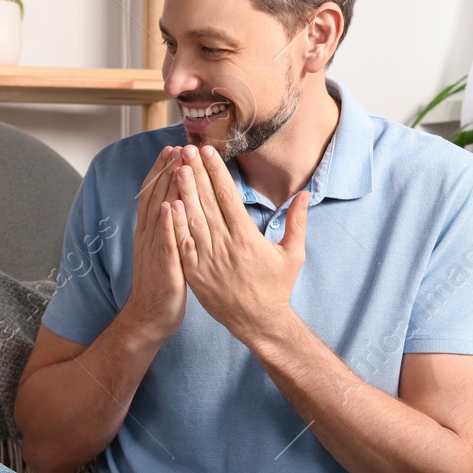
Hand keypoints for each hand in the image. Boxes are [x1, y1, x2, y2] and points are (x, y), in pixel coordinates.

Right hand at [121, 145, 186, 341]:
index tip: (172, 149)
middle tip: (176, 147)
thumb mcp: (163, 250)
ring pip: (159, 214)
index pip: (153, 195)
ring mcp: (154, 251)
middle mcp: (149, 236)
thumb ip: (168, 227)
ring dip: (166, 189)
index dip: (161, 171)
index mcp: (150, 232)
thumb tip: (177, 205)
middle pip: (155, 197)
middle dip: (165, 171)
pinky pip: (165, 243)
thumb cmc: (161, 284)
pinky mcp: (164, 268)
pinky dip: (167, 225)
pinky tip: (171, 207)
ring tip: (175, 165)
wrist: (149, 318)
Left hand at [169, 144, 306, 339]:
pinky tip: (168, 204)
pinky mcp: (194, 273)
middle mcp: (225, 246)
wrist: (258, 322)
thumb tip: (304, 194)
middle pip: (206, 203)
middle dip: (196, 173)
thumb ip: (297, 222)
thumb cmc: (277, 287)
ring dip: (183, 192)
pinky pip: (181, 243)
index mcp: (247, 238)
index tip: (208, 152)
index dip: (217, 172)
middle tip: (186, 150)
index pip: (228, 197)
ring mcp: (207, 260)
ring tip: (176, 168)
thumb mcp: (293, 255)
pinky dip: (174, 224)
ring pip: (191, 219)